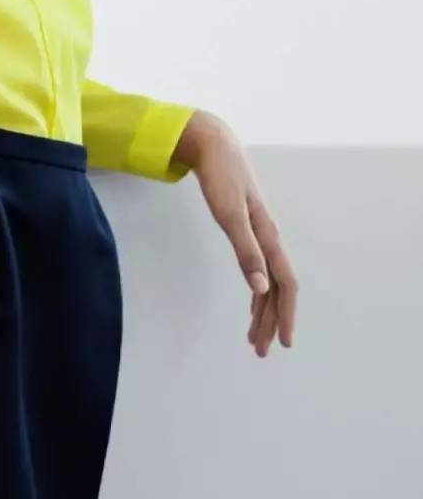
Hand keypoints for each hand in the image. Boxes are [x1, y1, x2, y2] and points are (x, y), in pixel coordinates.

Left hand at [174, 111, 298, 355]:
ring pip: (268, 281)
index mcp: (268, 236)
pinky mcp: (249, 230)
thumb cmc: (221, 178)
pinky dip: (257, 291)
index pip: (284, 284)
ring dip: (263, 310)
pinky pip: (260, 269)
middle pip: (277, 289)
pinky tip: (253, 302)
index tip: (281, 341)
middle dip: (271, 321)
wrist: (214, 147)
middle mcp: (269, 238)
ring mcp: (260, 234)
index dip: (284, 314)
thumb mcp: (230, 214)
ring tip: (253, 338)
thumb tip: (260, 287)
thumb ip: (245, 250)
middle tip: (260, 351)